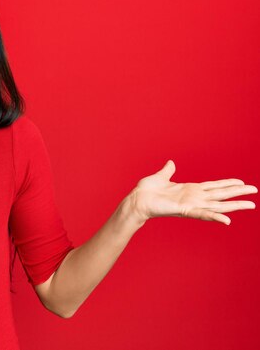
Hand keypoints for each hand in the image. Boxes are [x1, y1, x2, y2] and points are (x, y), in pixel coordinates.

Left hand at [126, 160, 256, 224]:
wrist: (136, 200)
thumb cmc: (146, 191)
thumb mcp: (160, 177)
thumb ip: (167, 171)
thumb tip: (171, 163)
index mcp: (189, 189)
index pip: (213, 186)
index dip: (227, 184)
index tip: (241, 182)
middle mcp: (193, 197)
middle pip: (221, 195)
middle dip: (237, 193)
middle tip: (254, 191)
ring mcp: (190, 204)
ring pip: (217, 205)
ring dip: (234, 205)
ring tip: (250, 205)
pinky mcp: (184, 210)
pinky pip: (202, 214)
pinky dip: (214, 217)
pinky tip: (227, 220)